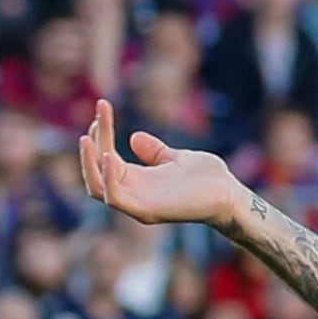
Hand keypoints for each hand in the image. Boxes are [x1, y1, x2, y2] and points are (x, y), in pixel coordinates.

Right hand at [78, 100, 246, 227]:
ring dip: (89, 164)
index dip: (100, 133)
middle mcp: (132, 193)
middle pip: (96, 170)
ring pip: (97, 188)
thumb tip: (133, 138)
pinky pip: (116, 199)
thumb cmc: (207, 179)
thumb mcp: (175, 158)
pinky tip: (111, 157)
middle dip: (91, 145)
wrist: (229, 195)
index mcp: (136, 179)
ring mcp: (138, 204)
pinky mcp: (148, 211)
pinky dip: (109, 179)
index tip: (103, 106)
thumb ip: (154, 151)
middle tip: (96, 120)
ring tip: (88, 139)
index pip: (105, 155)